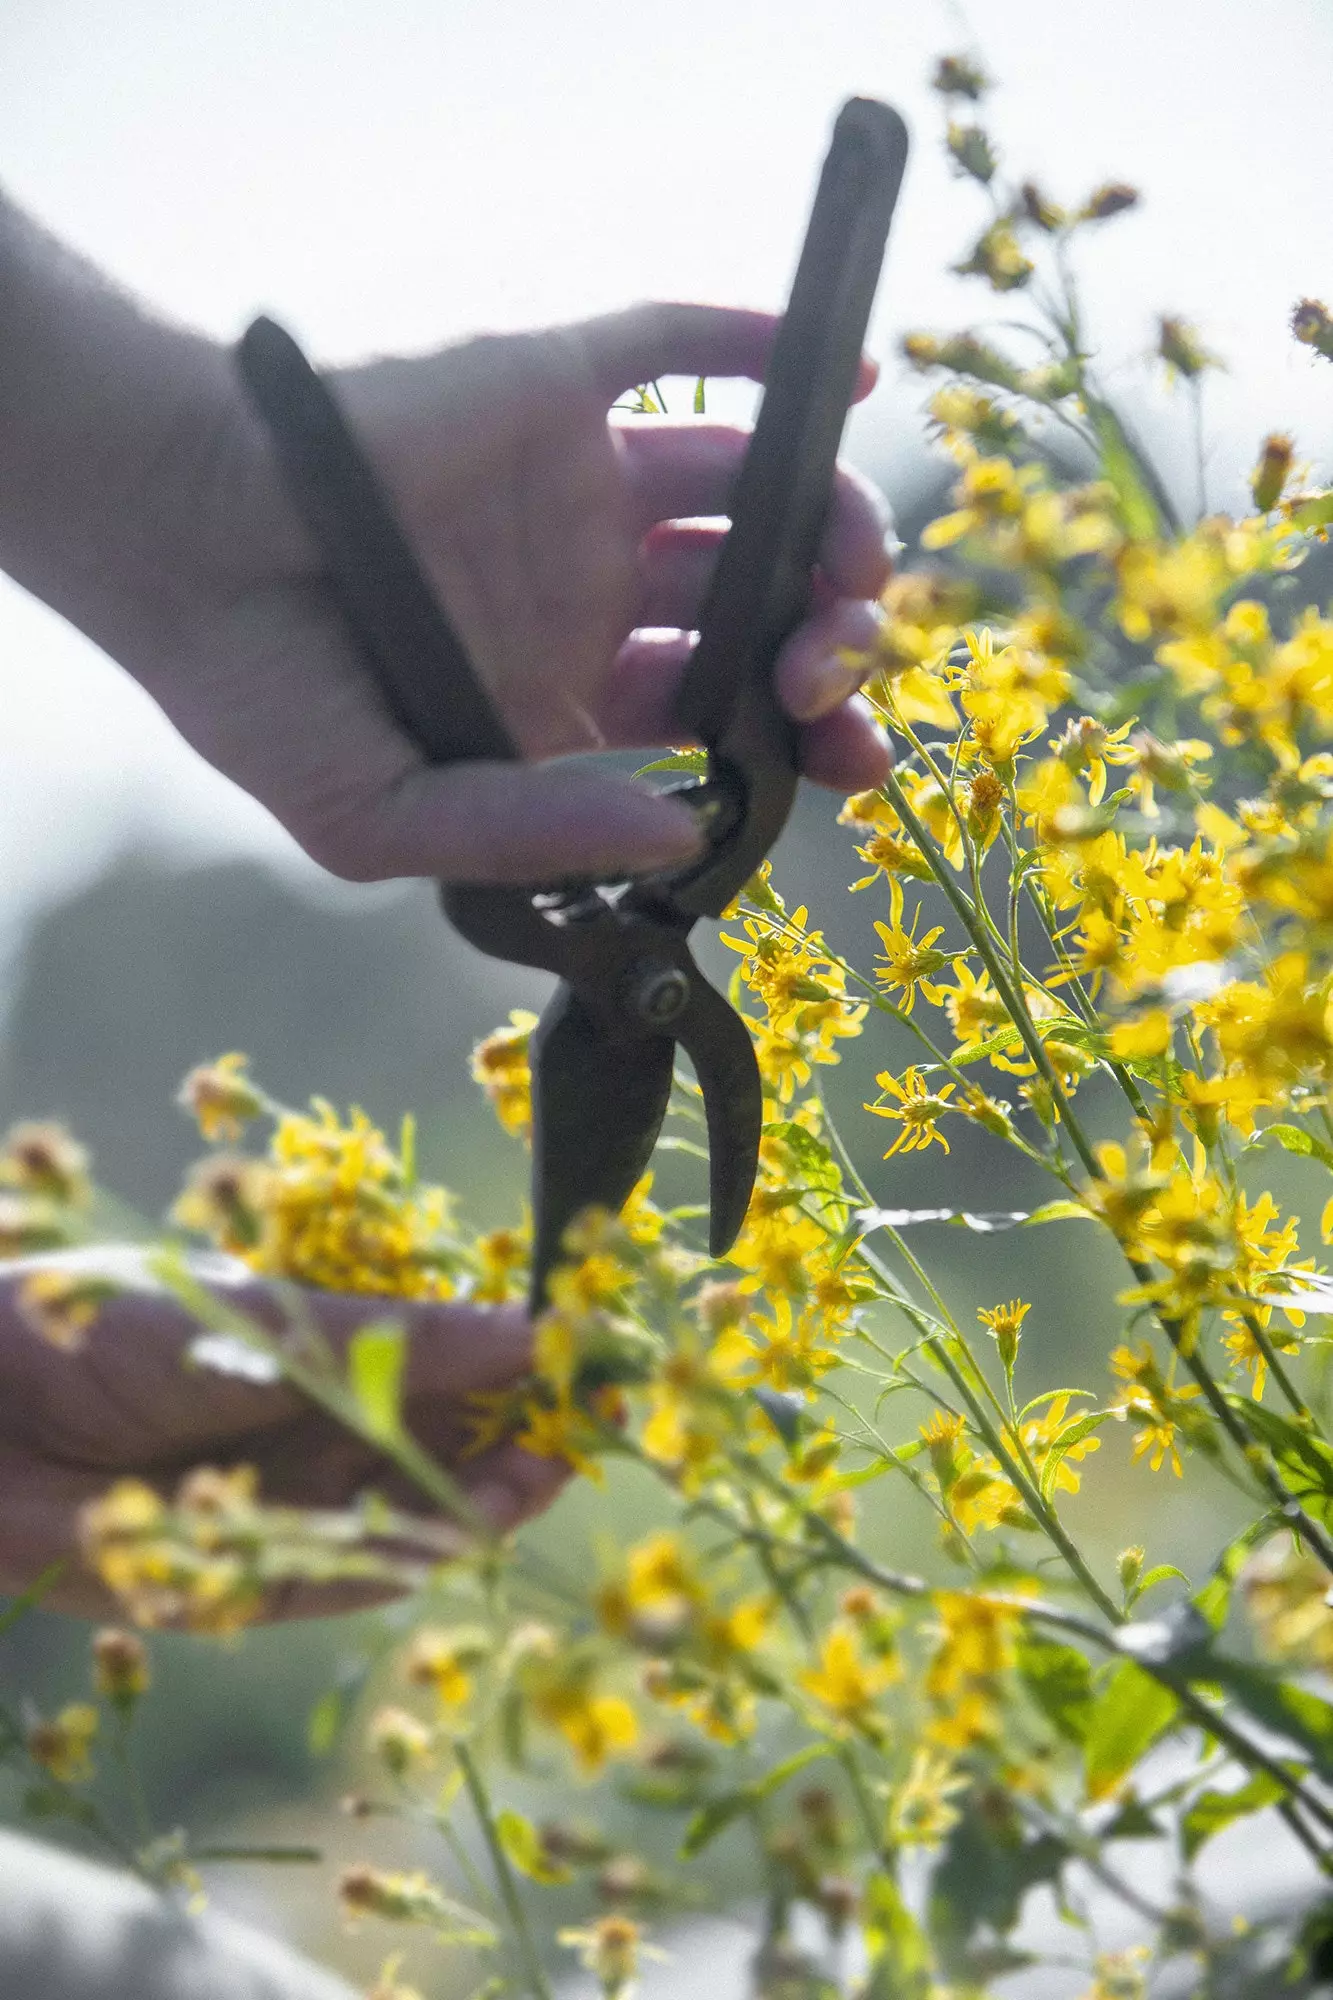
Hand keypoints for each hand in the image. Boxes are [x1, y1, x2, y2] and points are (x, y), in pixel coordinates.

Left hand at [0, 1255, 560, 1619]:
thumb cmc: (105, 1327)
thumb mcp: (268, 1321)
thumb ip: (399, 1339)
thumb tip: (530, 1325)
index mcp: (322, 1345)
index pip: (451, 1356)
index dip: (522, 1360)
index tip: (589, 1352)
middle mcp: (317, 1424)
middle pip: (449, 1440)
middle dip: (519, 1437)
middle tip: (578, 1428)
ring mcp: (292, 1502)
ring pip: (416, 1511)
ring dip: (479, 1497)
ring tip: (534, 1471)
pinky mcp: (257, 1578)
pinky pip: (355, 1574)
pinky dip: (410, 1554)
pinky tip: (460, 1523)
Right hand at [146, 302, 892, 883]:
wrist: (169, 540)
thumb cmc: (260, 691)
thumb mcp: (380, 816)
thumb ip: (530, 834)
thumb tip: (676, 838)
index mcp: (559, 695)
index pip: (714, 719)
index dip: (796, 743)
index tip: (856, 767)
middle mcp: (586, 590)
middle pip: (754, 609)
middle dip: (825, 645)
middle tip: (835, 668)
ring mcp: (575, 483)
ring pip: (750, 487)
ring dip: (829, 520)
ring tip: (854, 565)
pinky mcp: (551, 384)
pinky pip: (679, 345)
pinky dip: (769, 347)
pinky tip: (841, 374)